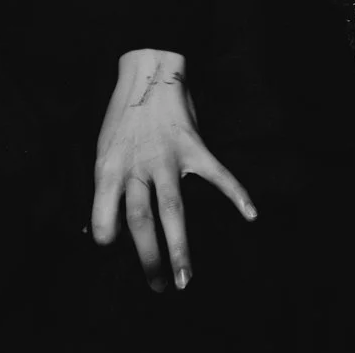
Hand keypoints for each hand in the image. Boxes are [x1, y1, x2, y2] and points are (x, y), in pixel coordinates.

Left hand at [90, 53, 257, 293]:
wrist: (147, 70)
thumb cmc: (123, 115)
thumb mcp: (104, 148)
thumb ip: (109, 185)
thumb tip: (107, 228)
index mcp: (110, 167)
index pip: (104, 214)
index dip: (105, 235)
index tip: (112, 247)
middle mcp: (137, 166)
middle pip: (140, 221)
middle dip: (148, 258)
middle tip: (157, 286)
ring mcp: (167, 158)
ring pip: (173, 209)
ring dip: (179, 247)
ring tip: (185, 278)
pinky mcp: (193, 146)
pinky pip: (217, 174)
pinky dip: (236, 194)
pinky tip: (251, 215)